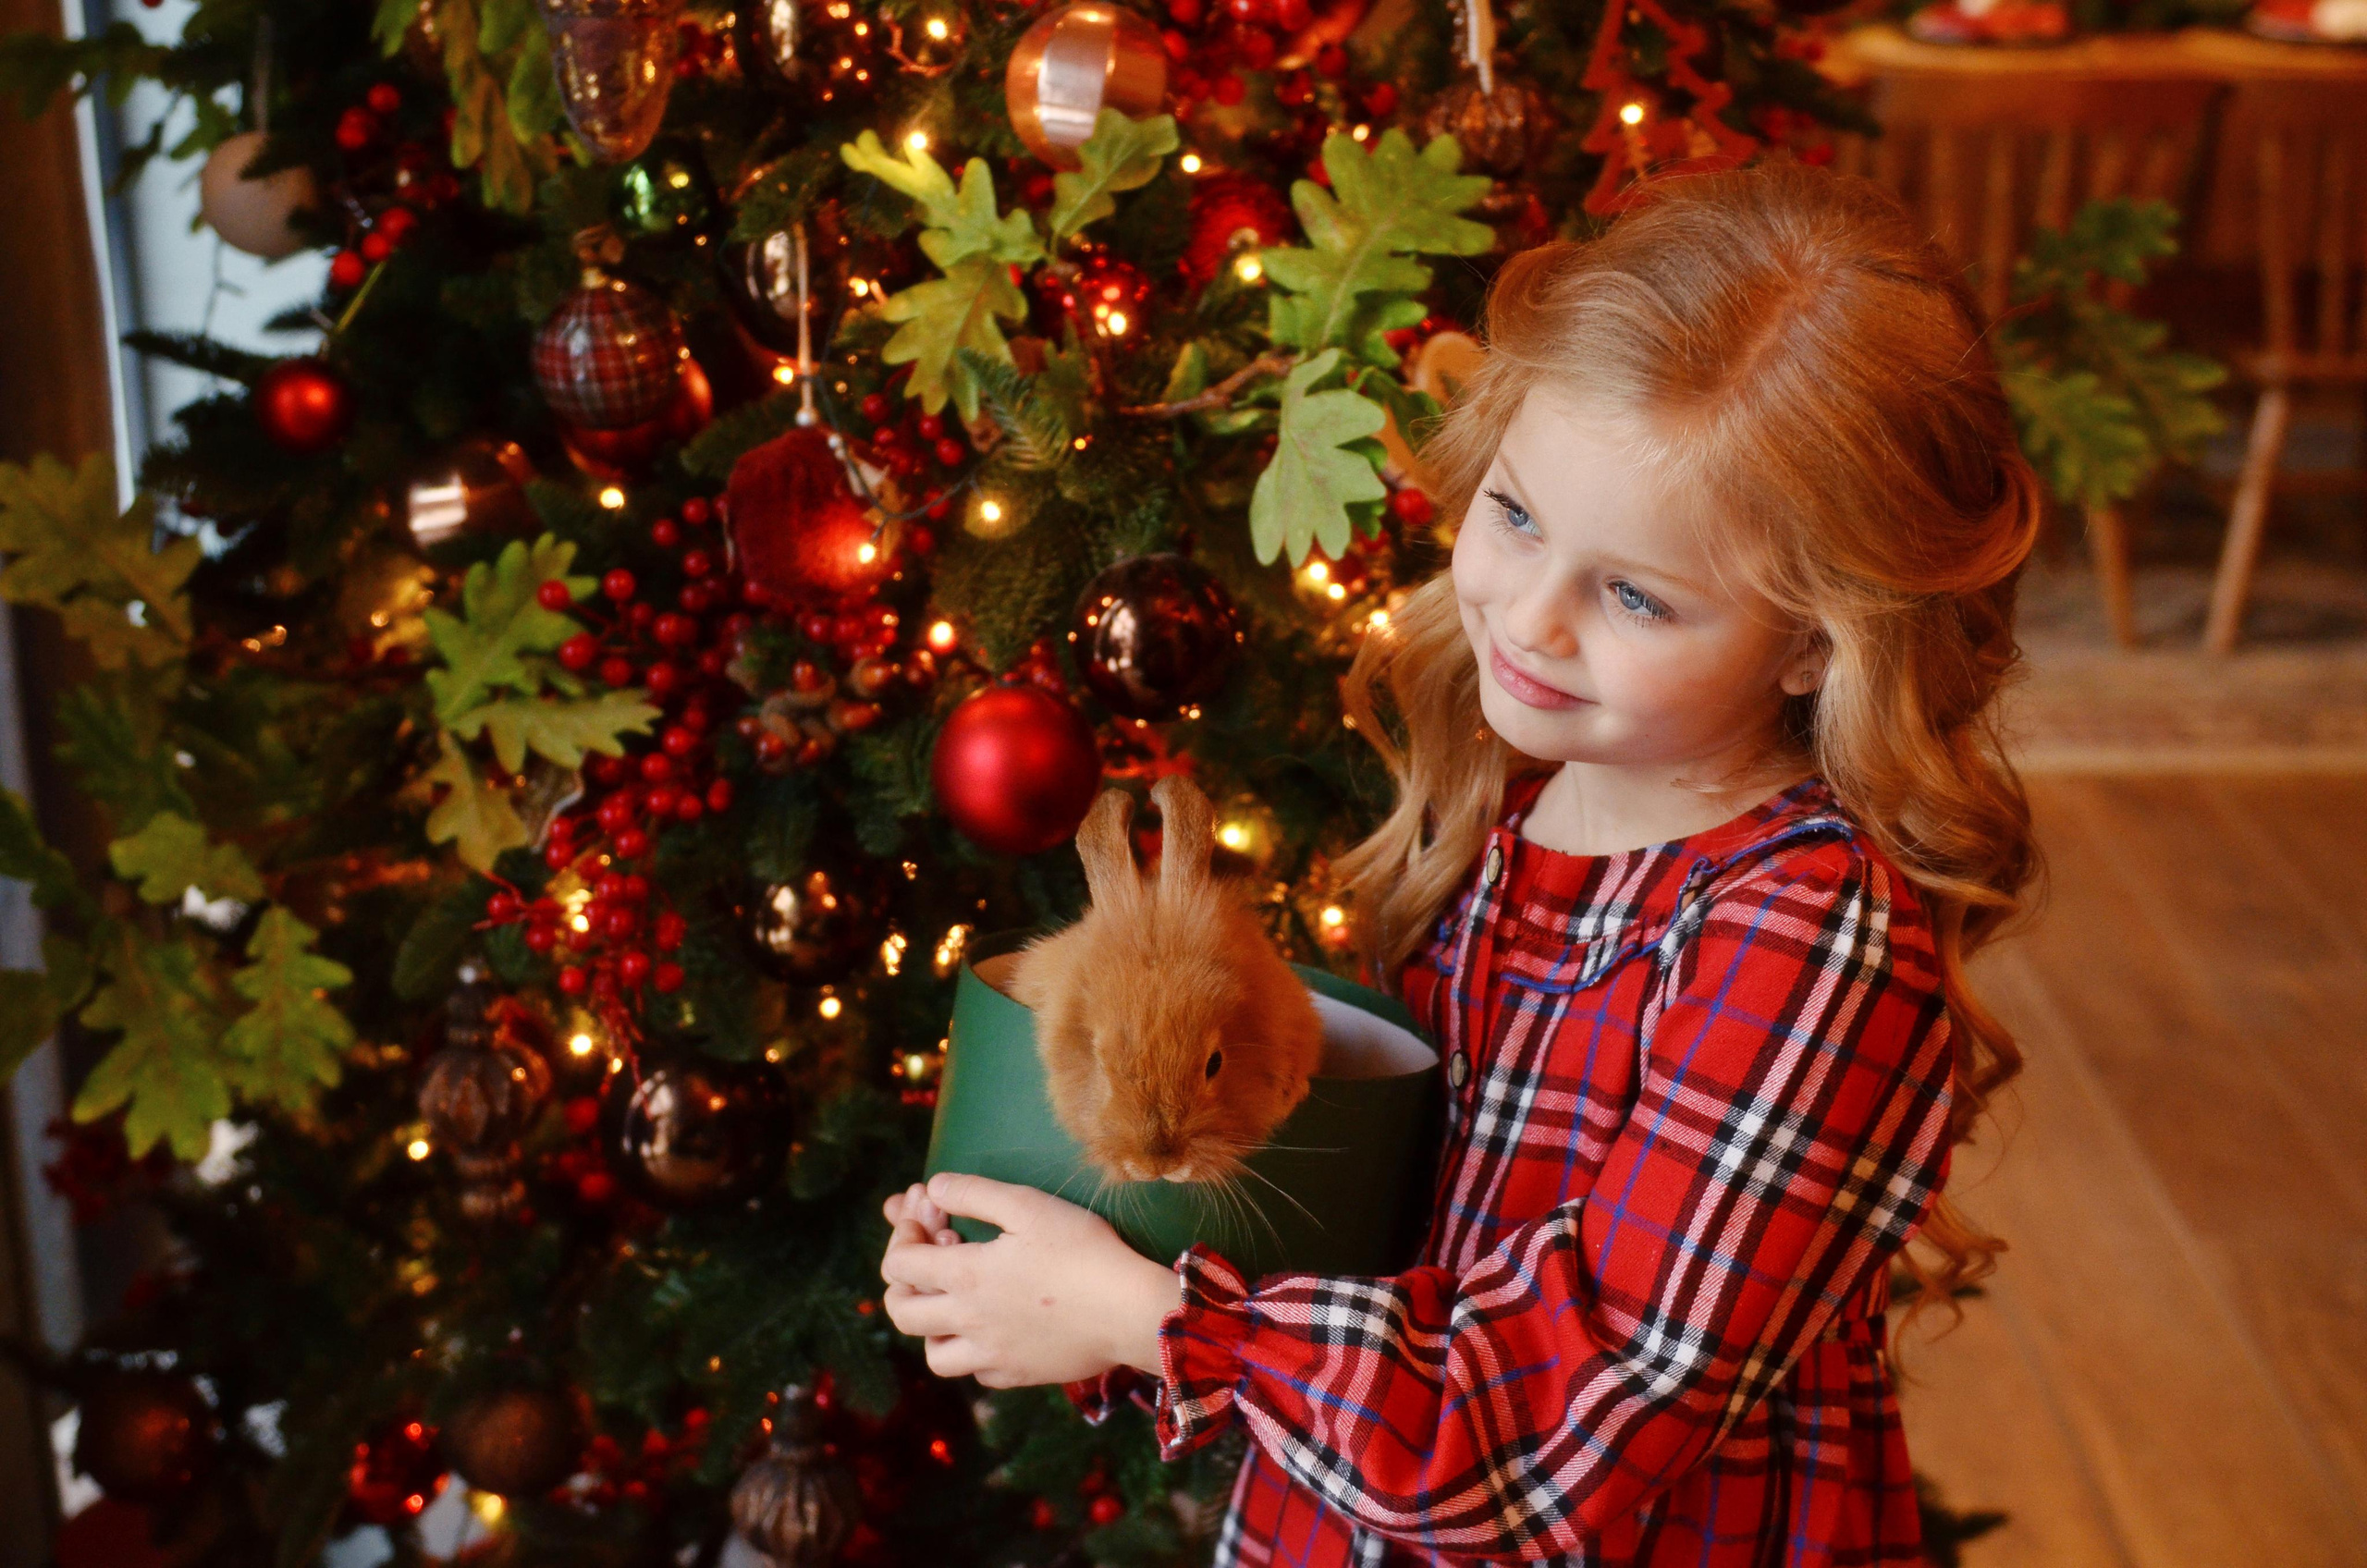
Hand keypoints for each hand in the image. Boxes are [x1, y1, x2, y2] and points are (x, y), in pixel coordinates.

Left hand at [879, 1173, 1180, 1387]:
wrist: (1132, 1312)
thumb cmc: (1084, 1251)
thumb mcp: (1028, 1206)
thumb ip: (973, 1193)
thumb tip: (933, 1187)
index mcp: (965, 1277)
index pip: (898, 1264)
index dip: (903, 1233)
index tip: (928, 1213)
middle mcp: (968, 1322)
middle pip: (901, 1312)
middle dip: (901, 1279)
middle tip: (927, 1255)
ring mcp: (992, 1355)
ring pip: (932, 1354)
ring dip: (931, 1324)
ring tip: (954, 1298)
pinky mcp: (1019, 1375)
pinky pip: (976, 1372)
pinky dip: (972, 1351)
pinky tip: (992, 1327)